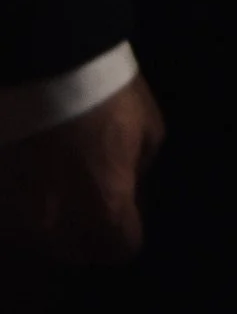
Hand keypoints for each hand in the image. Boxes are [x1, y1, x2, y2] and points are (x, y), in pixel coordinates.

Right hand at [0, 75, 162, 261]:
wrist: (42, 61)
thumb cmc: (102, 91)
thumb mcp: (146, 126)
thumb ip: (138, 169)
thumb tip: (129, 186)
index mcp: (103, 209)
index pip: (121, 249)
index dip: (126, 230)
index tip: (124, 210)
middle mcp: (54, 227)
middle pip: (75, 252)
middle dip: (86, 231)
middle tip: (88, 194)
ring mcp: (14, 215)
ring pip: (36, 238)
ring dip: (48, 218)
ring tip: (52, 178)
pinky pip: (8, 216)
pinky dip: (18, 202)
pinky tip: (26, 172)